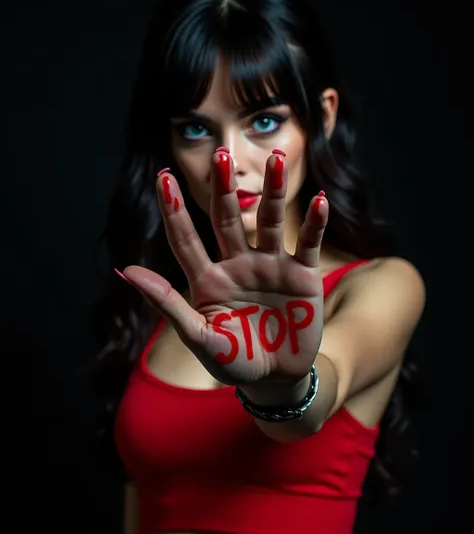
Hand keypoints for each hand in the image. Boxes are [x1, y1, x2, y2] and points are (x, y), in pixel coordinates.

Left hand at [121, 149, 328, 392]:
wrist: (276, 379)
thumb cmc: (233, 361)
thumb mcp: (199, 337)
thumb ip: (168, 304)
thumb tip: (126, 270)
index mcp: (208, 279)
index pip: (185, 239)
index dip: (173, 210)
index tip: (162, 177)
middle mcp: (237, 264)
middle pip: (228, 219)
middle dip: (224, 188)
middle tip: (222, 154)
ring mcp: (271, 266)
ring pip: (271, 221)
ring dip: (273, 191)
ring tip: (273, 159)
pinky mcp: (302, 275)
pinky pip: (308, 243)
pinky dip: (315, 223)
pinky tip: (318, 201)